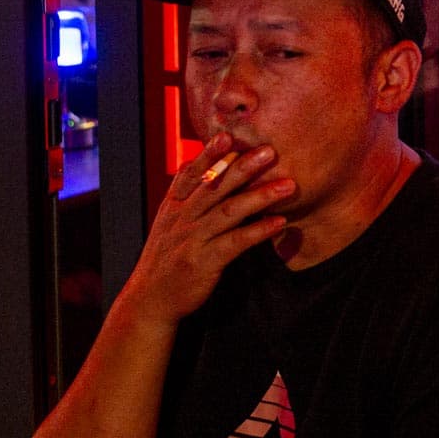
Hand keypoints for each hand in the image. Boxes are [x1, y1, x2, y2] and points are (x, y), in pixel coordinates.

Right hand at [118, 133, 290, 329]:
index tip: (227, 136)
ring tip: (288, 185)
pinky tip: (279, 222)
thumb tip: (213, 169)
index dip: (208, 155)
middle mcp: (182, 220)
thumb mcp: (170, 224)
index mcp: (174, 207)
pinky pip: (235, 242)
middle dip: (243, 167)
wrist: (151, 301)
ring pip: (228, 212)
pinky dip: (258, 231)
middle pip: (214, 187)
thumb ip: (189, 198)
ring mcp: (192, 240)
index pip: (190, 175)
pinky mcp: (204, 262)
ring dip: (260, 196)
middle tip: (269, 151)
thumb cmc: (169, 257)